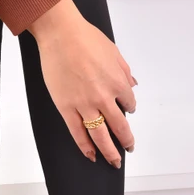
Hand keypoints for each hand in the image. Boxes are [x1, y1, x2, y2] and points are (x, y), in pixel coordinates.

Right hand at [28, 0, 136, 167]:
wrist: (61, 34)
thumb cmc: (85, 38)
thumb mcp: (114, 52)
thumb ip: (125, 72)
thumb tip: (132, 85)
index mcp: (118, 83)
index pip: (129, 104)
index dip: (129, 109)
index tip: (127, 112)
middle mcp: (104, 98)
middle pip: (119, 128)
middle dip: (126, 141)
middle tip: (128, 148)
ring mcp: (85, 105)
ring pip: (100, 136)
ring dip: (109, 152)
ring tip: (114, 161)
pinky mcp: (67, 108)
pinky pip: (78, 133)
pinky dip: (85, 147)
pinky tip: (91, 155)